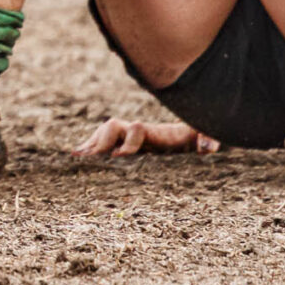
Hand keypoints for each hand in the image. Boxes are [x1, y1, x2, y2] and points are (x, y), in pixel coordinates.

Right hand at [72, 118, 216, 157]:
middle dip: (99, 141)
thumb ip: (207, 139)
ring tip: (77, 156)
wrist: (190, 132)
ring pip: (105, 133)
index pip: (136, 130)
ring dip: (91, 143)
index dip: (127, 142)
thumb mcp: (206, 137)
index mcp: (156, 132)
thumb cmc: (198, 138)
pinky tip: (79, 155)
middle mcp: (139, 131)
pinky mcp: (127, 143)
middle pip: (112, 128)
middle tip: (86, 156)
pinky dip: (91, 146)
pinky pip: (105, 140)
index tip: (119, 156)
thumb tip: (208, 147)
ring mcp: (131, 136)